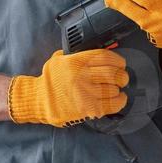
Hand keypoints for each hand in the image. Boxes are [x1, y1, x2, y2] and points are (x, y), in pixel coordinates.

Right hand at [8, 47, 129, 126]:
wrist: (40, 100)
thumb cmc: (51, 81)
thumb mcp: (59, 59)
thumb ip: (76, 55)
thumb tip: (97, 54)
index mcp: (76, 61)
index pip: (105, 57)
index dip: (118, 60)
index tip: (121, 63)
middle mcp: (82, 76)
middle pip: (113, 73)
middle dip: (122, 75)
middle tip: (122, 77)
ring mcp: (86, 93)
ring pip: (114, 89)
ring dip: (119, 88)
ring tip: (117, 88)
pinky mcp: (88, 108)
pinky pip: (112, 104)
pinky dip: (120, 101)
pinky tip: (119, 99)